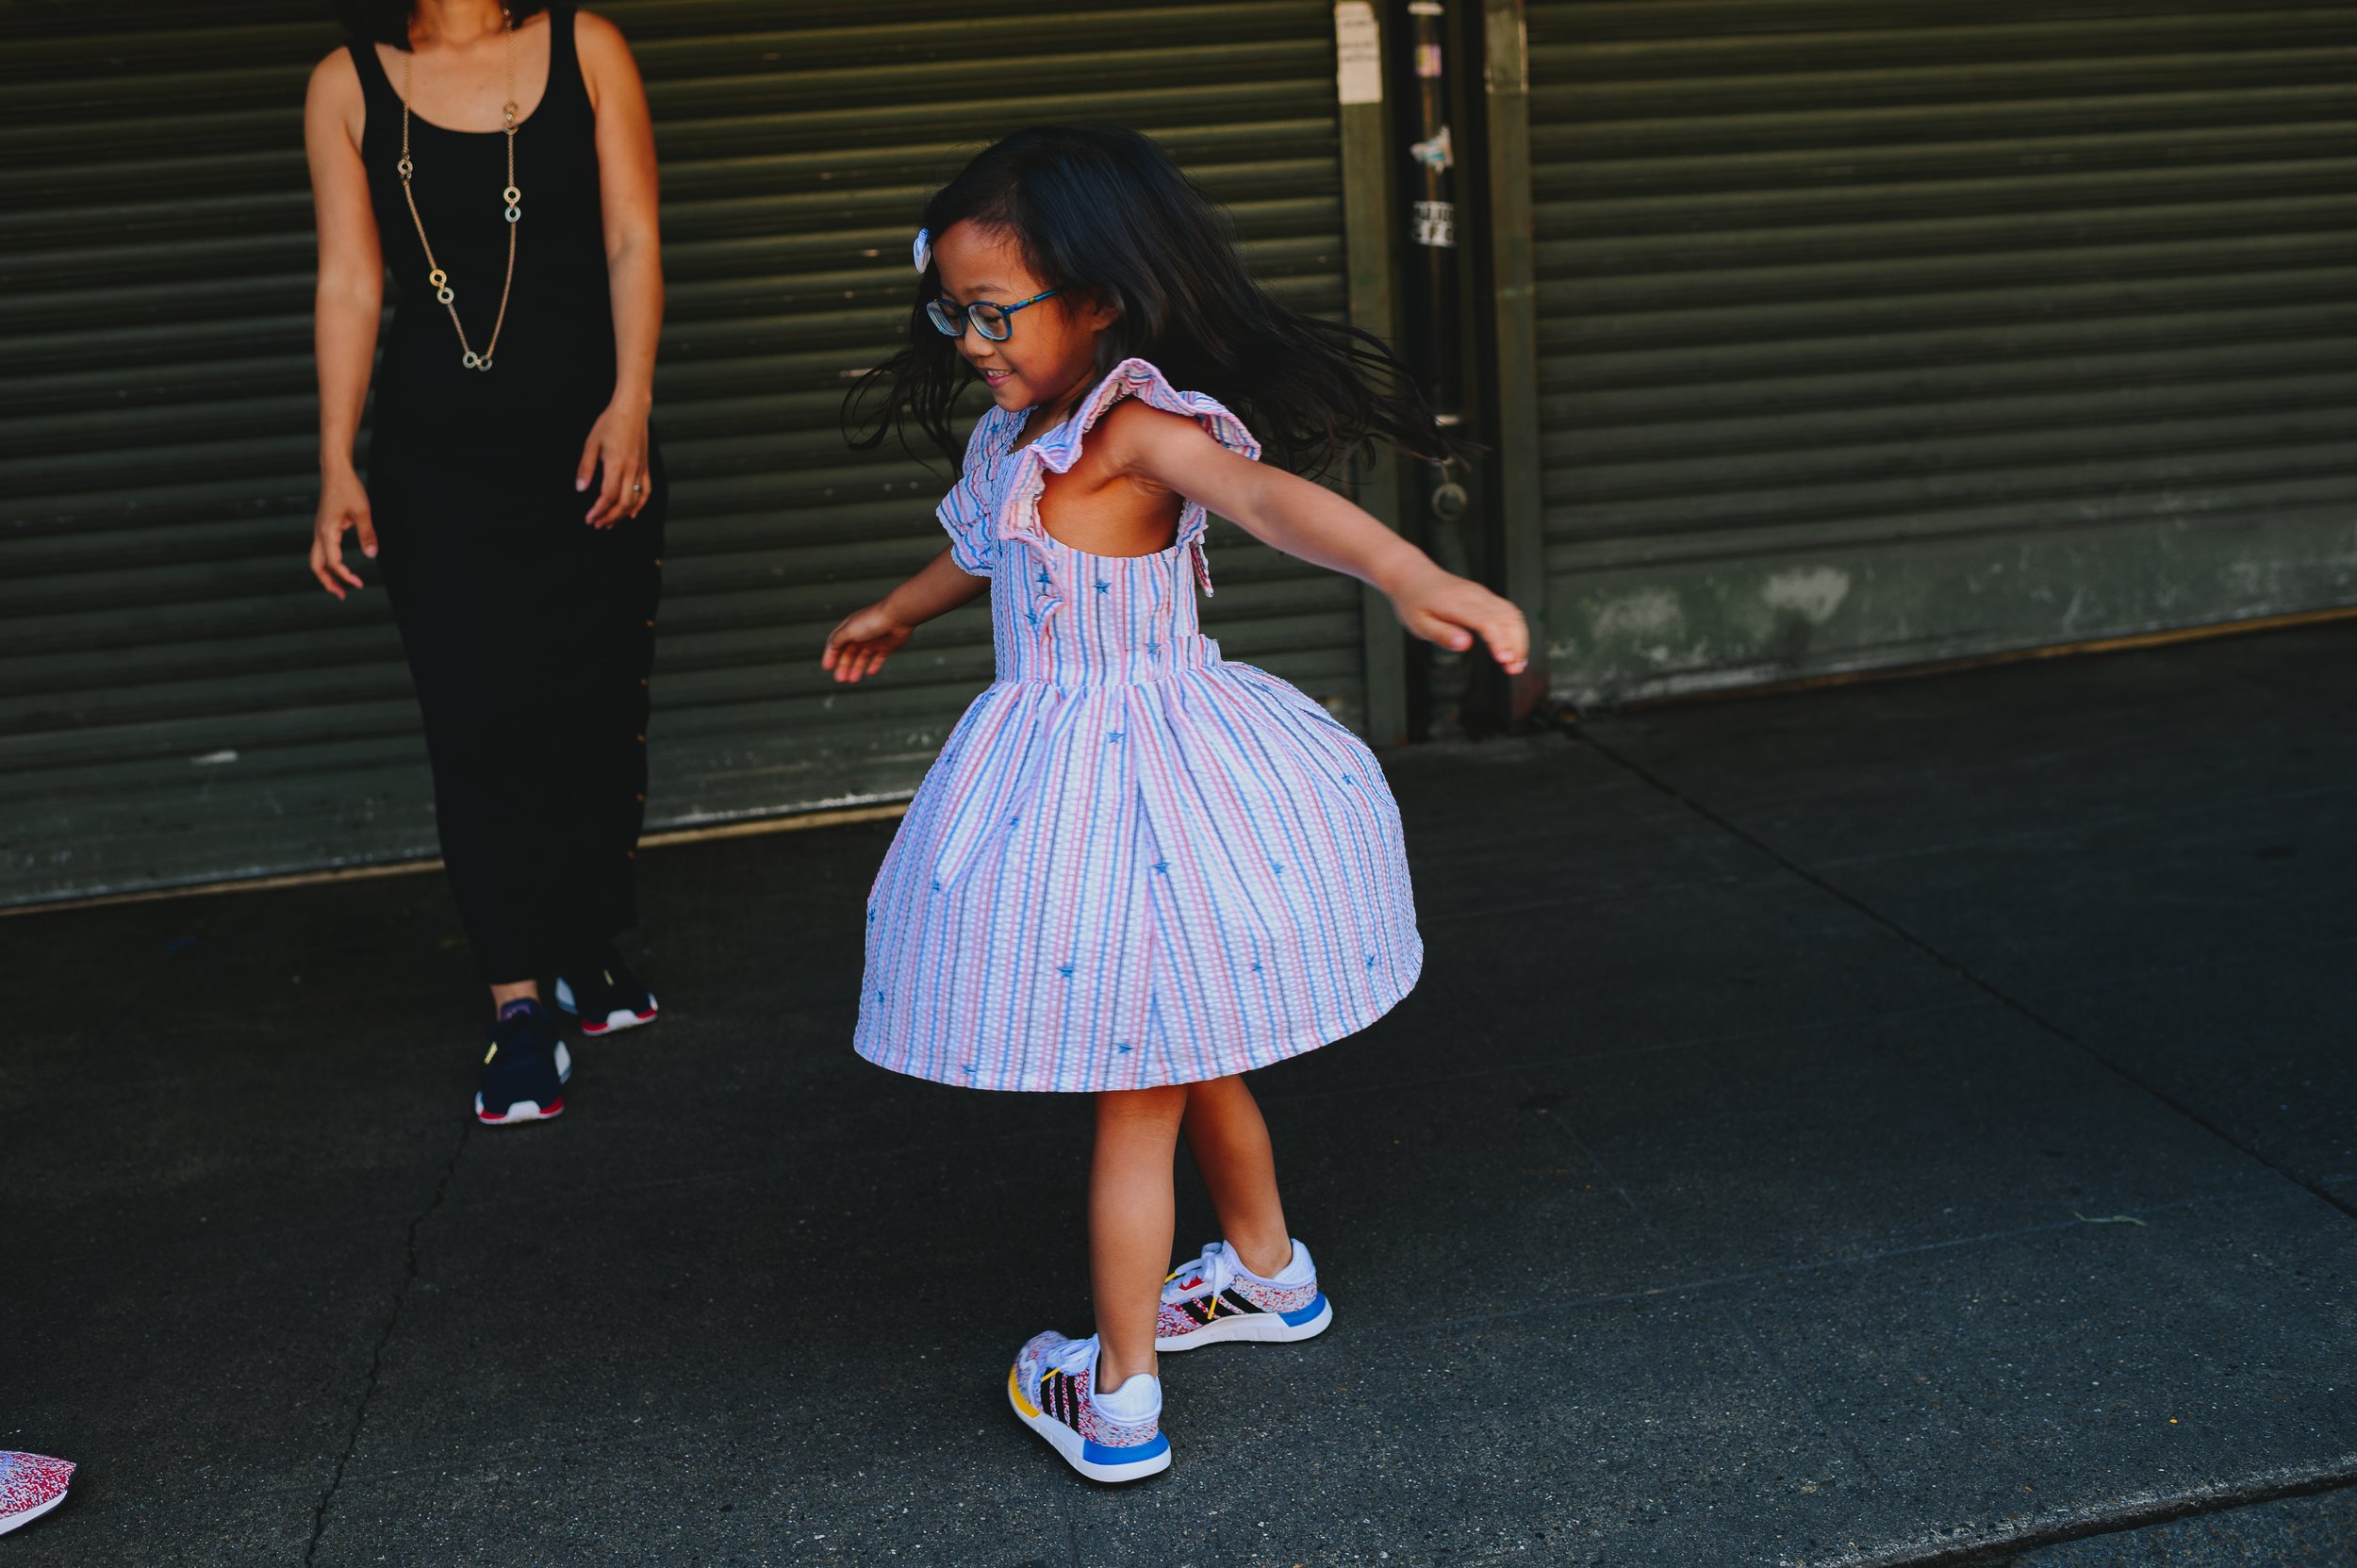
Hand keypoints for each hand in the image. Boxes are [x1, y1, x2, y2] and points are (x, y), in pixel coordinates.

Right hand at [310, 466, 375, 599]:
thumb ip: (368, 534)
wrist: (335, 471)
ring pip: (316, 559)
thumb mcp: (363, 511)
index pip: (333, 562)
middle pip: (316, 565)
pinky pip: (321, 550)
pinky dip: (328, 562)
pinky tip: (339, 566)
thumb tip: (373, 555)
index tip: (359, 583)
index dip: (345, 576)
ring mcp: (319, 530)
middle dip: (327, 582)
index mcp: (327, 532)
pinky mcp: (323, 527)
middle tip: (342, 596)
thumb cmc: (349, 489)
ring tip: (339, 586)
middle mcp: (319, 533)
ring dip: (326, 574)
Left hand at [576, 397, 652, 527]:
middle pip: (623, 503)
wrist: (632, 409)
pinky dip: (640, 505)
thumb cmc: (611, 423)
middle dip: (610, 517)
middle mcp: (632, 469)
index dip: (598, 510)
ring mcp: (641, 469)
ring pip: (635, 500)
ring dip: (622, 514)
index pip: (608, 496)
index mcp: (617, 464)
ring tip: (610, 522)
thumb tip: (581, 489)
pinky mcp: (645, 467)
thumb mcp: (591, 443)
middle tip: (597, 524)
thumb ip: (585, 467)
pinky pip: (646, 491)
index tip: (589, 518)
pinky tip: (632, 513)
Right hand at [822, 603, 915, 683]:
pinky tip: (870, 673)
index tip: (827, 667)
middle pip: (848, 653)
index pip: (836, 643)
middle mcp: (860, 635)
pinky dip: (874, 666)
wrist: (898, 616)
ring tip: (853, 679)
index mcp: (849, 628)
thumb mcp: (850, 630)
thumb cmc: (874, 620)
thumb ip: (838, 639)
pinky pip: (878, 659)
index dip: (830, 655)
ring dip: (856, 669)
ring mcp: (873, 641)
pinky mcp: (886, 646)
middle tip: (840, 679)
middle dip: (843, 666)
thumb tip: (830, 647)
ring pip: (862, 658)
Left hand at [1390, 562, 1530, 674]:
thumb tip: (1465, 645)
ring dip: (1519, 639)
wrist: (1413, 576)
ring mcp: (1482, 594)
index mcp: (1458, 603)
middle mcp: (1475, 596)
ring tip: (1518, 663)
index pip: (1488, 622)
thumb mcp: (1419, 623)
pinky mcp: (1485, 597)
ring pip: (1512, 614)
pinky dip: (1516, 630)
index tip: (1504, 660)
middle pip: (1507, 618)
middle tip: (1514, 669)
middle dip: (1516, 645)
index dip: (1500, 641)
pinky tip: (1515, 648)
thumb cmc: (1414, 600)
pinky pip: (1509, 611)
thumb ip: (1443, 635)